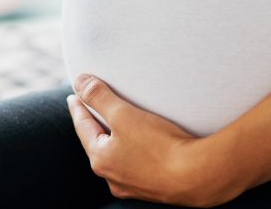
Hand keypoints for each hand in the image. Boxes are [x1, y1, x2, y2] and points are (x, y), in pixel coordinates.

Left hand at [68, 74, 242, 206]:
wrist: (196, 176)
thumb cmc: (159, 145)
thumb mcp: (123, 115)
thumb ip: (99, 97)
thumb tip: (79, 82)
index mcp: (100, 158)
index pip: (83, 126)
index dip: (79, 108)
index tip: (74, 96)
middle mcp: (112, 176)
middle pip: (98, 143)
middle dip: (96, 125)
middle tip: (93, 109)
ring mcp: (133, 185)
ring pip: (118, 157)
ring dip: (117, 140)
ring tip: (119, 127)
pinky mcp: (154, 187)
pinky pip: (138, 165)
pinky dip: (136, 152)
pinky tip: (145, 148)